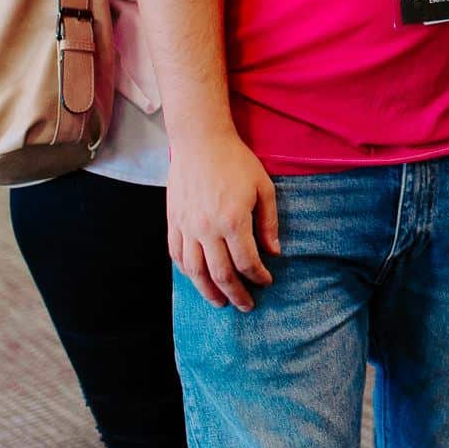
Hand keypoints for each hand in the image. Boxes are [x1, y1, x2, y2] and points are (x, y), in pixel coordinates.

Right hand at [166, 129, 279, 311]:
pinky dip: (187, 272)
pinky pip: (177, 255)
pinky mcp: (173, 222)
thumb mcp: (263, 188)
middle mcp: (207, 229)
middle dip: (236, 294)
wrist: (200, 142)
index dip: (258, 276)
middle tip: (246, 306)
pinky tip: (197, 279)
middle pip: (220, 274)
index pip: (247, 262)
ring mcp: (187, 227)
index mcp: (234, 221)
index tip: (266, 282)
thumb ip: (269, 223)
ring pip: (195, 271)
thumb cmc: (236, 162)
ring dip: (208, 291)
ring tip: (220, 303)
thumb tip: (275, 253)